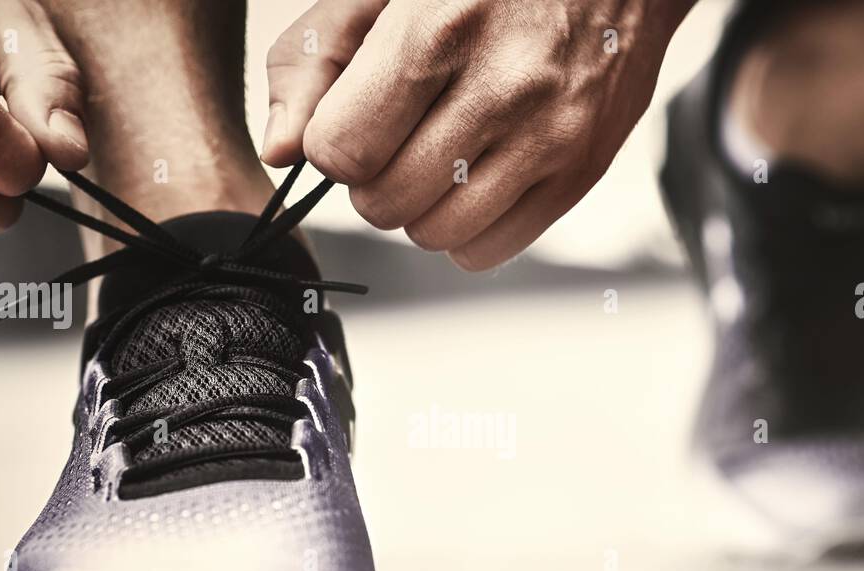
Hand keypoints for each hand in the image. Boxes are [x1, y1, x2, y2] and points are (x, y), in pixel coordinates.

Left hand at [263, 0, 687, 270]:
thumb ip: (314, 59)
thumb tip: (282, 152)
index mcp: (442, 27)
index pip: (345, 150)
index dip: (334, 143)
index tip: (352, 120)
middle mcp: (505, 87)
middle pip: (386, 202)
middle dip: (372, 178)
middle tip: (397, 135)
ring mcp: (551, 137)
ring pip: (434, 234)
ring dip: (418, 207)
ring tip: (438, 152)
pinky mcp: (581, 173)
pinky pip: (488, 250)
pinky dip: (464, 229)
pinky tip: (473, 177)